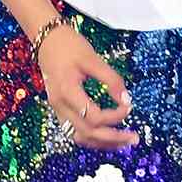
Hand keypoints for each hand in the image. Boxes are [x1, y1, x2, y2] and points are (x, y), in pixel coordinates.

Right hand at [35, 23, 136, 148]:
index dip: (115, 116)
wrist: (46, 40)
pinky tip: (107, 135)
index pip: (94, 117)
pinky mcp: (60, 109)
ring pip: (80, 137)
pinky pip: (76, 131)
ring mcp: (58, 109)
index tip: (128, 105)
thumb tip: (127, 100)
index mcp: (67, 92)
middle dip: (113, 138)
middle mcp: (60, 105)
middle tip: (134, 138)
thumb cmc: (69, 46)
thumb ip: (111, 80)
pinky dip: (93, 136)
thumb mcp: (93, 59)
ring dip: (103, 142)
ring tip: (123, 141)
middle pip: (87, 133)